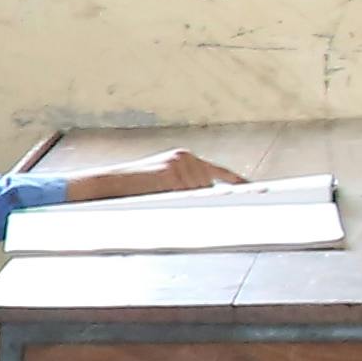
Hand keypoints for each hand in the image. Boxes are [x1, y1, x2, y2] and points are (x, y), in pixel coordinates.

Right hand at [65, 149, 238, 202]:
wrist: (108, 183)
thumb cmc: (133, 189)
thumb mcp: (165, 185)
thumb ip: (186, 189)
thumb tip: (210, 201)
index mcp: (185, 158)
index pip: (219, 173)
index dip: (236, 182)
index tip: (254, 189)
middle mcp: (187, 157)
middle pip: (208, 190)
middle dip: (198, 201)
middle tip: (169, 200)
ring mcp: (180, 163)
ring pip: (198, 195)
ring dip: (183, 203)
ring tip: (156, 195)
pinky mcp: (172, 171)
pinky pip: (186, 194)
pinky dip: (177, 200)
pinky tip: (159, 194)